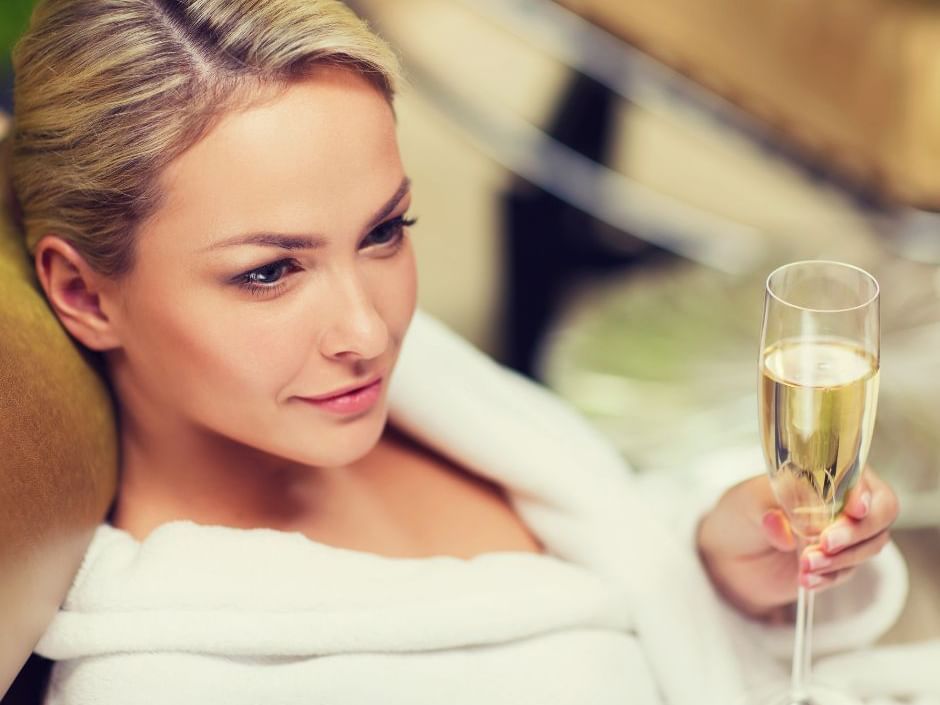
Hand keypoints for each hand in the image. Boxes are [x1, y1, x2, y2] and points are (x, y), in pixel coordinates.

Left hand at [695, 467, 898, 621]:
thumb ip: (764, 510)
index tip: (854, 510)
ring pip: (868, 545)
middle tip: (825, 543)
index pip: (861, 477)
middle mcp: (843, 500)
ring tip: (805, 565)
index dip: (864, 494)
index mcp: (826, 471)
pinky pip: (847, 572)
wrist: (730, 551)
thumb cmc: (741, 512)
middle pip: (879, 513)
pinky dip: (829, 578)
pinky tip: (805, 580)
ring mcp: (844, 533)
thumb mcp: (745, 503)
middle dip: (856, 531)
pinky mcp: (838, 562)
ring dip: (841, 559)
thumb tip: (779, 526)